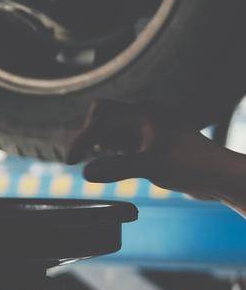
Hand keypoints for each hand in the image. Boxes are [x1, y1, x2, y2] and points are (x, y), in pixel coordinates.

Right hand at [66, 101, 245, 215]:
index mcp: (143, 113)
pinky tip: (108, 163)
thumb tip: (86, 173)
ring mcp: (148, 131)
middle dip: (86, 134)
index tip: (71, 161)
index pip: (100, 120)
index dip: (81, 140)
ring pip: (113, 129)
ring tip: (87, 160)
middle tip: (77, 157)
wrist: (218, 176)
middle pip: (102, 115)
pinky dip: (111, 151)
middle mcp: (144, 117)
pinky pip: (124, 142)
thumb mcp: (152, 166)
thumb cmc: (192, 165)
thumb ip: (118, 168)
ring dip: (98, 143)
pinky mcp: (152, 145)